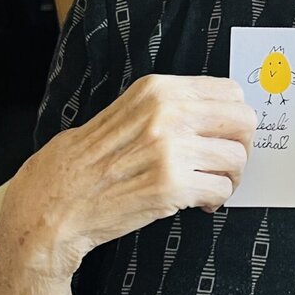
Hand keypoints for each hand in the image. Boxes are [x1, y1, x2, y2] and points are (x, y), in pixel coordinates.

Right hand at [0, 75, 257, 282]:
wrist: (52, 204)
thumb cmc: (84, 163)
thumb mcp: (124, 113)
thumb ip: (167, 107)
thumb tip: (215, 111)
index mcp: (157, 90)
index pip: (228, 91)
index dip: (234, 118)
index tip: (227, 135)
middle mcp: (167, 113)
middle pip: (243, 121)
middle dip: (240, 146)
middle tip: (225, 164)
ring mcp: (169, 149)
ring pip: (236, 159)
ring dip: (228, 177)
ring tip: (206, 186)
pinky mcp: (170, 186)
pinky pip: (221, 190)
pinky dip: (215, 200)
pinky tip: (197, 203)